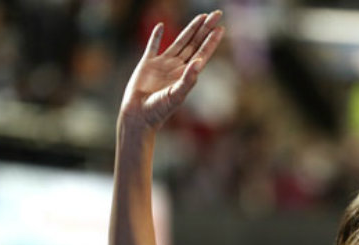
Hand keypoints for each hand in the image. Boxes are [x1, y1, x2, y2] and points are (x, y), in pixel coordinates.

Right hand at [119, 11, 224, 129]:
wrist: (138, 116)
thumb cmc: (159, 110)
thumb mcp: (176, 95)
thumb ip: (188, 79)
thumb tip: (198, 62)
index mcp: (186, 74)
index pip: (202, 53)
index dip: (211, 41)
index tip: (221, 28)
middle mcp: (177, 67)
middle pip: (194, 44)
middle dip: (205, 29)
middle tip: (216, 14)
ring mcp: (162, 64)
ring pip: (179, 42)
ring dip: (190, 29)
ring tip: (201, 17)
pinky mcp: (147, 64)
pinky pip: (152, 46)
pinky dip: (156, 36)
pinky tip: (161, 26)